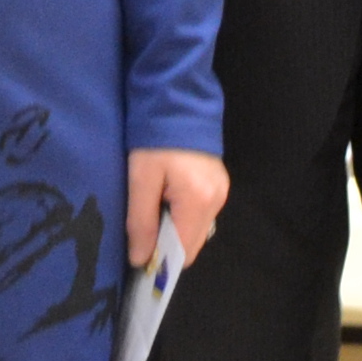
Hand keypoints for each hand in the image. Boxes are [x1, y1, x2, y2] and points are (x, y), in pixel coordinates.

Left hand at [128, 148, 227, 267]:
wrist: (176, 101)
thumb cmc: (154, 138)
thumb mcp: (141, 178)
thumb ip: (141, 221)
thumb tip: (140, 259)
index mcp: (198, 201)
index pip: (184, 252)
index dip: (162, 259)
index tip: (140, 256)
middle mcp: (216, 201)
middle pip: (192, 244)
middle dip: (168, 244)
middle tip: (143, 228)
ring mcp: (221, 192)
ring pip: (197, 231)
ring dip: (175, 230)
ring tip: (154, 208)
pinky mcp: (219, 185)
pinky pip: (201, 215)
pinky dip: (183, 217)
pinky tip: (166, 199)